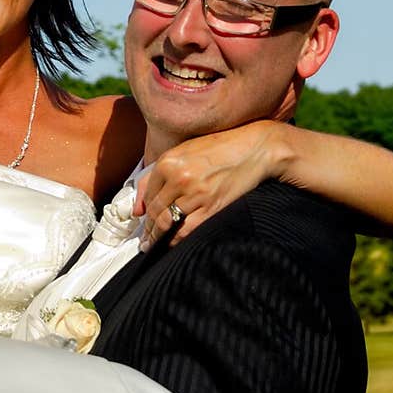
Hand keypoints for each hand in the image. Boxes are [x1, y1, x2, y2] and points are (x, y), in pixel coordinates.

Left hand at [133, 121, 284, 252]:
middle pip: (155, 211)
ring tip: (155, 244)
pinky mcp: (212, 207)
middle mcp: (179, 178)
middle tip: (145, 240)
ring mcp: (195, 194)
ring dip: (159, 237)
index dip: (144, 211)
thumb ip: (157, 176)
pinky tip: (173, 243)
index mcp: (168, 162)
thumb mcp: (184, 152)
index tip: (144, 221)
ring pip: (167, 223)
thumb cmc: (220, 148)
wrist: (255, 148)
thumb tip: (138, 209)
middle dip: (148, 229)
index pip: (147, 194)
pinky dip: (177, 240)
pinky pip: (186, 231)